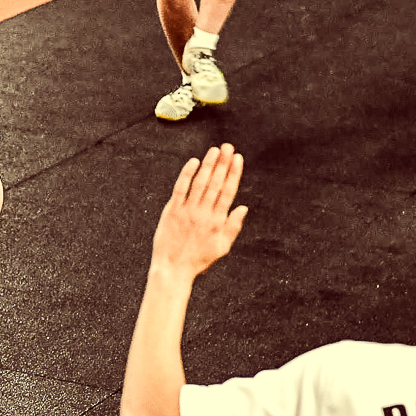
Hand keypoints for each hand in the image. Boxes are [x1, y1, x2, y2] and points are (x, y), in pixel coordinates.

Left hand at [151, 144, 247, 276]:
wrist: (173, 269)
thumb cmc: (198, 260)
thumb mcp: (222, 248)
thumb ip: (233, 227)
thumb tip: (243, 207)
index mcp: (218, 221)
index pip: (228, 191)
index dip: (233, 173)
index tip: (237, 158)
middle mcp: (204, 213)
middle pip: (215, 183)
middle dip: (223, 163)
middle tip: (227, 147)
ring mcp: (187, 211)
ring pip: (200, 183)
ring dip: (208, 165)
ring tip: (214, 150)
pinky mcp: (172, 211)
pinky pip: (180, 188)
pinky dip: (187, 174)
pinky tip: (193, 162)